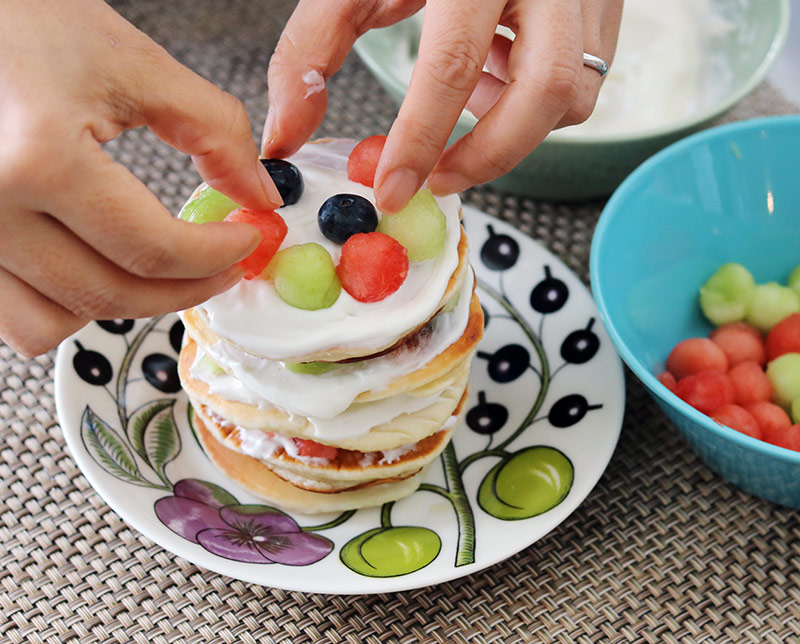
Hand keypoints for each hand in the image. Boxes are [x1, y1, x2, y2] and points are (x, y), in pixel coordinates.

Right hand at [0, 0, 282, 356]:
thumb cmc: (28, 24)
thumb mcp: (133, 64)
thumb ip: (213, 130)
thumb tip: (258, 195)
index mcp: (39, 160)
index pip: (153, 250)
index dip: (217, 255)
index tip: (245, 241)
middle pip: (110, 297)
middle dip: (184, 289)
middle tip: (220, 266)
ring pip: (51, 324)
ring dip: (116, 306)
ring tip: (155, 267)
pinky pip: (12, 315)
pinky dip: (63, 304)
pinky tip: (95, 262)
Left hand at [262, 0, 621, 212]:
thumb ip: (310, 52)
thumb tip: (285, 136)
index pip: (453, 64)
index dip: (421, 139)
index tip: (391, 189)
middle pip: (546, 91)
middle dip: (488, 155)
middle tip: (439, 179)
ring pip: (574, 94)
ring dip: (516, 125)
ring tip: (471, 104)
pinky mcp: (603, 5)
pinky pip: (585, 78)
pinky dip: (535, 101)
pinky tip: (498, 75)